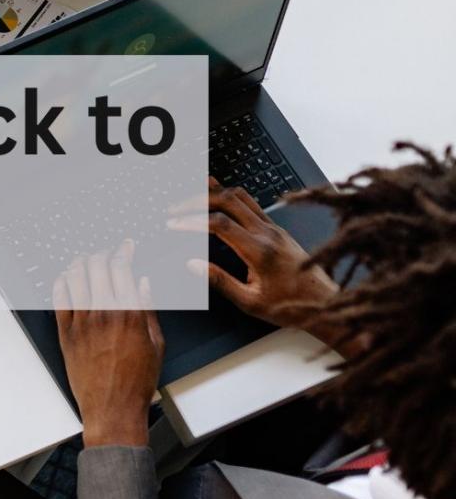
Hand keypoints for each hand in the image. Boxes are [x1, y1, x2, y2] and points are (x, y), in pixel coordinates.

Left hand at [53, 242, 162, 447]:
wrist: (112, 408)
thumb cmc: (136, 382)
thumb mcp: (155, 344)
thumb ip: (148, 310)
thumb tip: (143, 284)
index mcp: (129, 314)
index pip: (121, 267)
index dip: (123, 250)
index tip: (125, 245)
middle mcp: (103, 314)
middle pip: (96, 267)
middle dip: (101, 253)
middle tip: (105, 252)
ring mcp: (81, 323)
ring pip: (74, 278)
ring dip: (79, 263)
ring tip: (85, 260)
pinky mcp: (65, 334)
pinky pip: (58, 299)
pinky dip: (61, 283)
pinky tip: (66, 278)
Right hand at [169, 179, 340, 336]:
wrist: (325, 303)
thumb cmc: (291, 306)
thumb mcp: (250, 302)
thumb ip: (220, 281)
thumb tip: (194, 265)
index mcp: (259, 250)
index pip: (219, 224)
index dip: (191, 220)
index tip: (173, 223)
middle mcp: (268, 233)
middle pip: (228, 200)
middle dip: (197, 199)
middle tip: (176, 207)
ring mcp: (274, 228)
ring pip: (241, 195)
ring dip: (214, 192)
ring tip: (192, 194)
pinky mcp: (278, 229)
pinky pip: (251, 203)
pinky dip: (230, 197)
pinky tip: (219, 200)